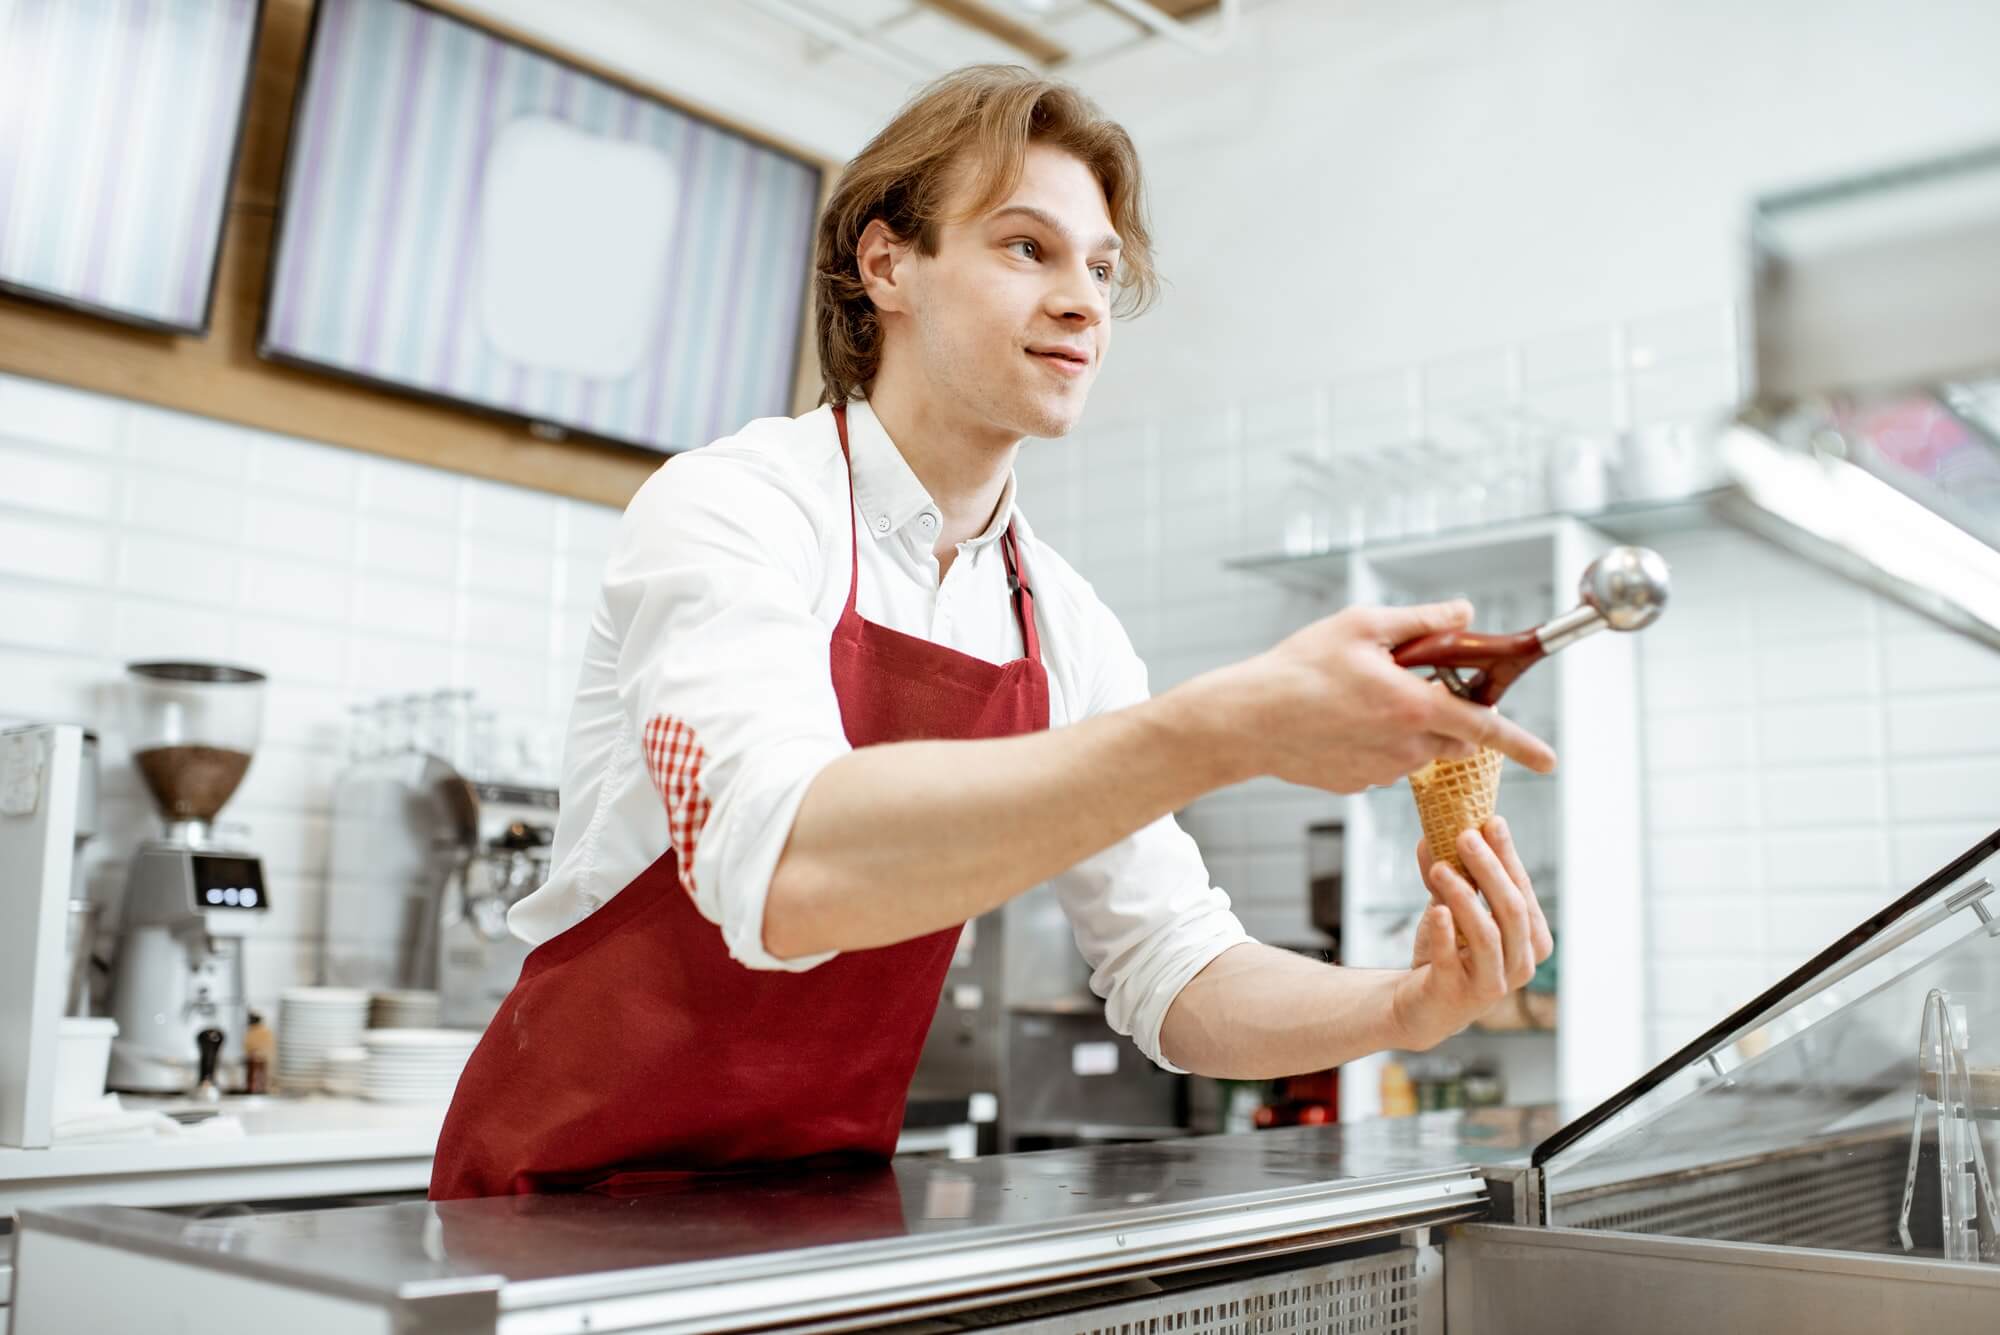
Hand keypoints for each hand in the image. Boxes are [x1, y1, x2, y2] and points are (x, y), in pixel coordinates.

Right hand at [1205, 600, 1556, 793]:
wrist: (1247, 719)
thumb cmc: (1300, 667)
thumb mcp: (1362, 625)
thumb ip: (1423, 621)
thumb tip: (1465, 614)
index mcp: (1414, 706)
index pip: (1486, 728)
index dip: (1523, 745)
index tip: (1550, 760)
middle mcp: (1405, 746)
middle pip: (1457, 739)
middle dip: (1452, 715)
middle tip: (1415, 685)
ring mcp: (1381, 771)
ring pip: (1419, 750)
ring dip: (1409, 726)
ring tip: (1361, 698)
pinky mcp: (1357, 783)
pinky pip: (1384, 763)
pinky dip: (1375, 742)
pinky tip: (1339, 722)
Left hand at [1391, 817, 1554, 1048]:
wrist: (1420, 1005)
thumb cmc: (1446, 953)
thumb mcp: (1450, 908)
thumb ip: (1448, 875)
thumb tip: (1432, 833)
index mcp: (1530, 940)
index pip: (1522, 891)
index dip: (1508, 857)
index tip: (1491, 822)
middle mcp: (1520, 964)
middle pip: (1511, 910)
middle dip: (1489, 869)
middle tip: (1464, 836)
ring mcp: (1492, 984)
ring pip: (1487, 934)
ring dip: (1464, 896)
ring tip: (1439, 867)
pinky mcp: (1457, 996)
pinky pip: (1453, 960)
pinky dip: (1445, 934)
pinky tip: (1437, 910)